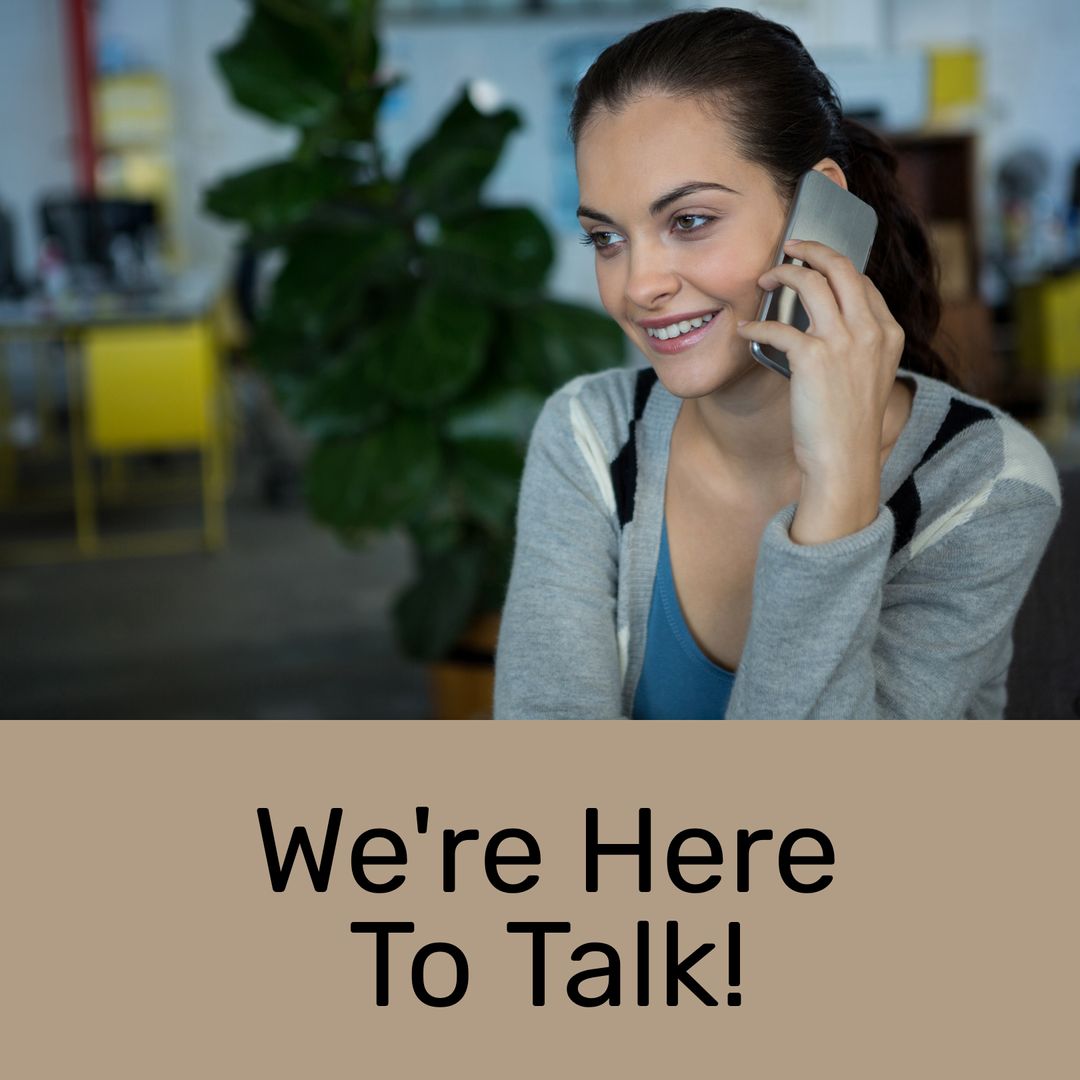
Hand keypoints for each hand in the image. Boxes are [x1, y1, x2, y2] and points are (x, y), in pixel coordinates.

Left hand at [736, 239, 905, 542]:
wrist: (844, 461)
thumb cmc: (847, 426)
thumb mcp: (866, 379)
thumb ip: (855, 348)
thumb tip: (820, 327)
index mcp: (889, 334)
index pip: (862, 282)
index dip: (835, 268)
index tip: (813, 266)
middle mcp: (871, 330)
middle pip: (841, 268)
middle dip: (811, 250)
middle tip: (788, 249)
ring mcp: (844, 341)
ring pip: (811, 282)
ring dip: (781, 274)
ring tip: (762, 280)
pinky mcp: (813, 357)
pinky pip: (777, 326)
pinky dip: (756, 326)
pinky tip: (744, 330)